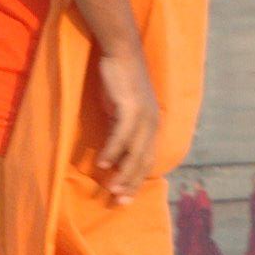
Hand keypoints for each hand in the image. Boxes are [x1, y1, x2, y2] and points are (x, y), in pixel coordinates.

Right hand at [94, 42, 160, 202]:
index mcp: (152, 126)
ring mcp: (144, 116)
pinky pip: (121, 135)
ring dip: (123, 173)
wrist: (121, 52)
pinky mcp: (131, 107)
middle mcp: (152, 124)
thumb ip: (121, 131)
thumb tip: (113, 155)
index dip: (136, 181)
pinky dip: (112, 150)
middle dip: (131, 184)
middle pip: (143, 162)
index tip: (125, 198)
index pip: (147, 161)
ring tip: (110, 189)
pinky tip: (102, 163)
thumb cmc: (119, 82)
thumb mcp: (121, 111)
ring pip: (135, 153)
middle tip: (118, 202)